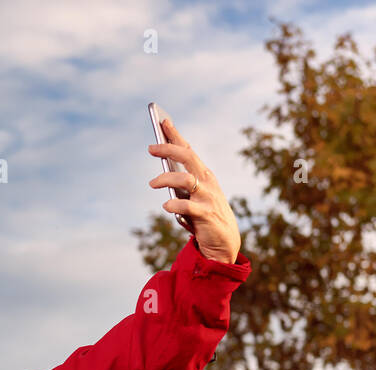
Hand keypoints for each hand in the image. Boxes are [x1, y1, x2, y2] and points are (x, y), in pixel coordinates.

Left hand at [148, 117, 241, 263]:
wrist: (225, 242)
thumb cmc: (205, 215)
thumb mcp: (195, 195)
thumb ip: (182, 184)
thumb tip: (161, 174)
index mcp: (204, 174)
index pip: (188, 150)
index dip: (176, 136)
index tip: (162, 121)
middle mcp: (207, 182)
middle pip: (188, 158)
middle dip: (168, 149)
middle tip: (151, 148)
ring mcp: (207, 197)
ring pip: (186, 179)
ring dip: (166, 178)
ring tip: (152, 183)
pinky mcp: (206, 215)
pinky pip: (187, 206)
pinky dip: (174, 205)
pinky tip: (166, 206)